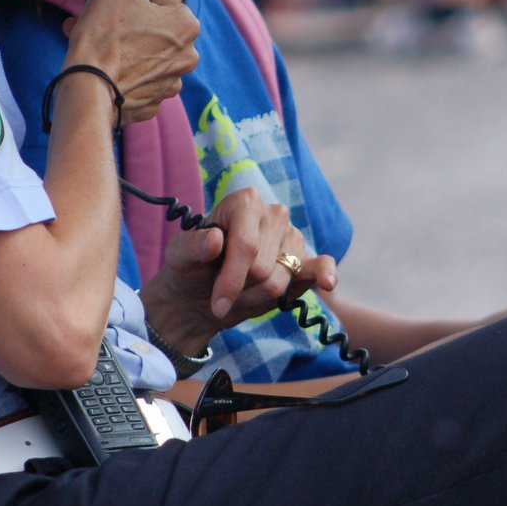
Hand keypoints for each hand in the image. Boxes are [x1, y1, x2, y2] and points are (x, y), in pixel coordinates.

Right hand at [62, 0, 198, 123]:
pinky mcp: (155, 103)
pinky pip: (139, 80)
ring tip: (93, 48)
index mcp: (187, 24)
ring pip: (143, 54)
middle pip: (149, 28)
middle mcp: (188, 55)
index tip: (109, 8)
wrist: (88, 91)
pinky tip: (101, 71)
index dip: (128, 0)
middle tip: (96, 27)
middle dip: (122, 24)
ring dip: (120, 48)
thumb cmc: (103, 35)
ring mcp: (172, 82)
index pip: (155, 0)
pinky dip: (122, 74)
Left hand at [140, 189, 337, 350]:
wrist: (203, 294)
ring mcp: (292, 237)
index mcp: (245, 202)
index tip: (217, 303)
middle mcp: (273, 214)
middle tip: (222, 292)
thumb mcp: (178, 258)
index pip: (247, 246)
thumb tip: (216, 240)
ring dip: (256, 297)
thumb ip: (192, 247)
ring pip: (280, 280)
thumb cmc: (191, 269)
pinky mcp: (305, 261)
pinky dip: (326, 273)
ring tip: (240, 291)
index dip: (232, 279)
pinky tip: (328, 281)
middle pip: (263, 268)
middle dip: (240, 289)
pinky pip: (319, 266)